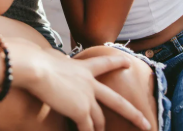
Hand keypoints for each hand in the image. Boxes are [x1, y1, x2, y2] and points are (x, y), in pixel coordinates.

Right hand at [17, 42, 150, 130]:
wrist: (37, 68)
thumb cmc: (37, 61)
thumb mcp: (51, 58)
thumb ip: (56, 62)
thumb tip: (49, 61)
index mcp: (83, 68)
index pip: (104, 64)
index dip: (117, 63)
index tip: (128, 63)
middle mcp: (89, 83)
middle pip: (116, 101)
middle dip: (133, 114)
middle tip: (146, 123)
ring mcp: (87, 98)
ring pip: (100, 119)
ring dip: (99, 129)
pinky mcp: (80, 111)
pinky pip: (87, 128)